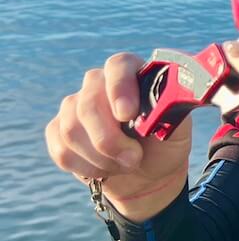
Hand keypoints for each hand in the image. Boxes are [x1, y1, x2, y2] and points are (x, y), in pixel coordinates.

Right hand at [45, 52, 190, 219]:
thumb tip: (164, 99)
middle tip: (133, 158)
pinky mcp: (58, 130)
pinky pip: (61, 149)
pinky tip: (105, 168)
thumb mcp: (177, 128)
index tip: (127, 115)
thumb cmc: (165, 145)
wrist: (148, 174)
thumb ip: (171, 109)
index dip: (119, 88)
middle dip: (110, 140)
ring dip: (101, 157)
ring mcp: (75, 105)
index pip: (118, 66)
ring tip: (125, 164)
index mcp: (132, 74)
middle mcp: (99, 84)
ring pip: (71, 129)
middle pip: (88, 103)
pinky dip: (86, 167)